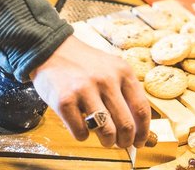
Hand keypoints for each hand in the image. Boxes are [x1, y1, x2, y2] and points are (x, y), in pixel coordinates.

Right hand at [31, 37, 150, 148]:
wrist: (51, 50)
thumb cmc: (85, 64)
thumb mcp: (112, 68)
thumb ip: (125, 90)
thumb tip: (137, 125)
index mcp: (123, 72)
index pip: (141, 108)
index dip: (143, 130)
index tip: (140, 140)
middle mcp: (106, 80)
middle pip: (125, 123)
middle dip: (125, 140)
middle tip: (122, 144)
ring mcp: (84, 90)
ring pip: (106, 130)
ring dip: (107, 141)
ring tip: (105, 140)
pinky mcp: (64, 101)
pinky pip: (81, 131)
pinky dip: (83, 136)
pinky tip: (82, 129)